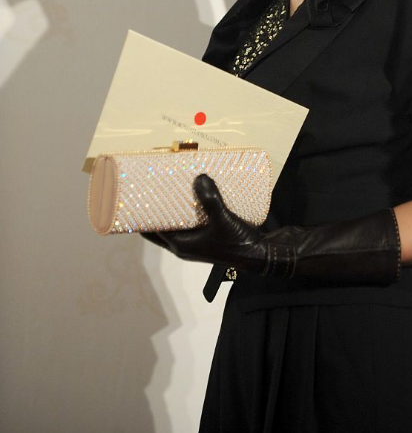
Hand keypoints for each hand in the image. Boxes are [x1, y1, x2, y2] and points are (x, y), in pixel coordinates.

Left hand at [142, 174, 400, 285]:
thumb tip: (196, 177)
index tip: (127, 199)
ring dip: (170, 204)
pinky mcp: (210, 231)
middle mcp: (185, 243)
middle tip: (147, 182)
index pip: (149, 231)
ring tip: (167, 181)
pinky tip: (192, 188)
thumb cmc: (239, 243)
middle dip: (152, 205)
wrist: (263, 255)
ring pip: (176, 218)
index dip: (136, 217)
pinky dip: (188, 204)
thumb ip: (210, 200)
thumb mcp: (223, 220)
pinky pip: (192, 216)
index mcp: (180, 245)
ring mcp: (198, 238)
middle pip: (160, 222)